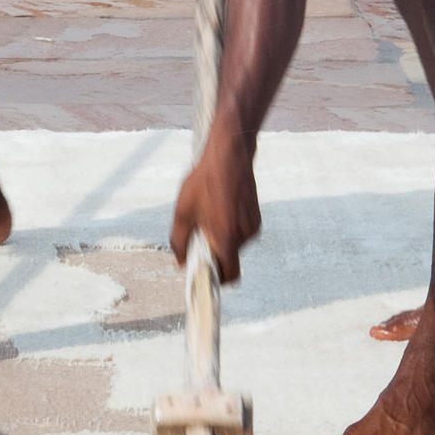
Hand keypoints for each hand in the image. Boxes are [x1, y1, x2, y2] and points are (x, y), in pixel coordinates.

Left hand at [171, 128, 259, 282]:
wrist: (229, 155)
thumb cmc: (205, 180)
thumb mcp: (183, 211)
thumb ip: (179, 242)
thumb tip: (180, 262)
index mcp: (226, 238)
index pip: (229, 275)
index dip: (216, 279)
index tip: (203, 274)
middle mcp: (244, 235)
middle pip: (229, 259)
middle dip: (214, 254)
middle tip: (199, 235)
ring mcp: (252, 226)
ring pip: (234, 244)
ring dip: (221, 238)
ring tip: (208, 215)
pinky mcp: (255, 216)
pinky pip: (240, 232)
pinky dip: (229, 228)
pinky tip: (219, 208)